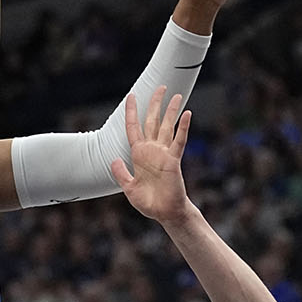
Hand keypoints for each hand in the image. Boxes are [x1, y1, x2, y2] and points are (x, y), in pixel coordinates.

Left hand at [110, 88, 191, 224]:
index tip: (131, 96)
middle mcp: (151, 150)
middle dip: (155, 104)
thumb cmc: (149, 202)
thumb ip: (121, 173)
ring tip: (177, 95)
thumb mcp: (129, 187)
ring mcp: (163, 153)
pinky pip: (179, 141)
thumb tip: (113, 160)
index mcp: (138, 154)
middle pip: (152, 121)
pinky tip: (187, 114)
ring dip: (171, 111)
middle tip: (161, 87)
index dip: (132, 112)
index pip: (133, 128)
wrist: (165, 213)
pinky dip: (183, 127)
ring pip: (167, 127)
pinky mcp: (173, 160)